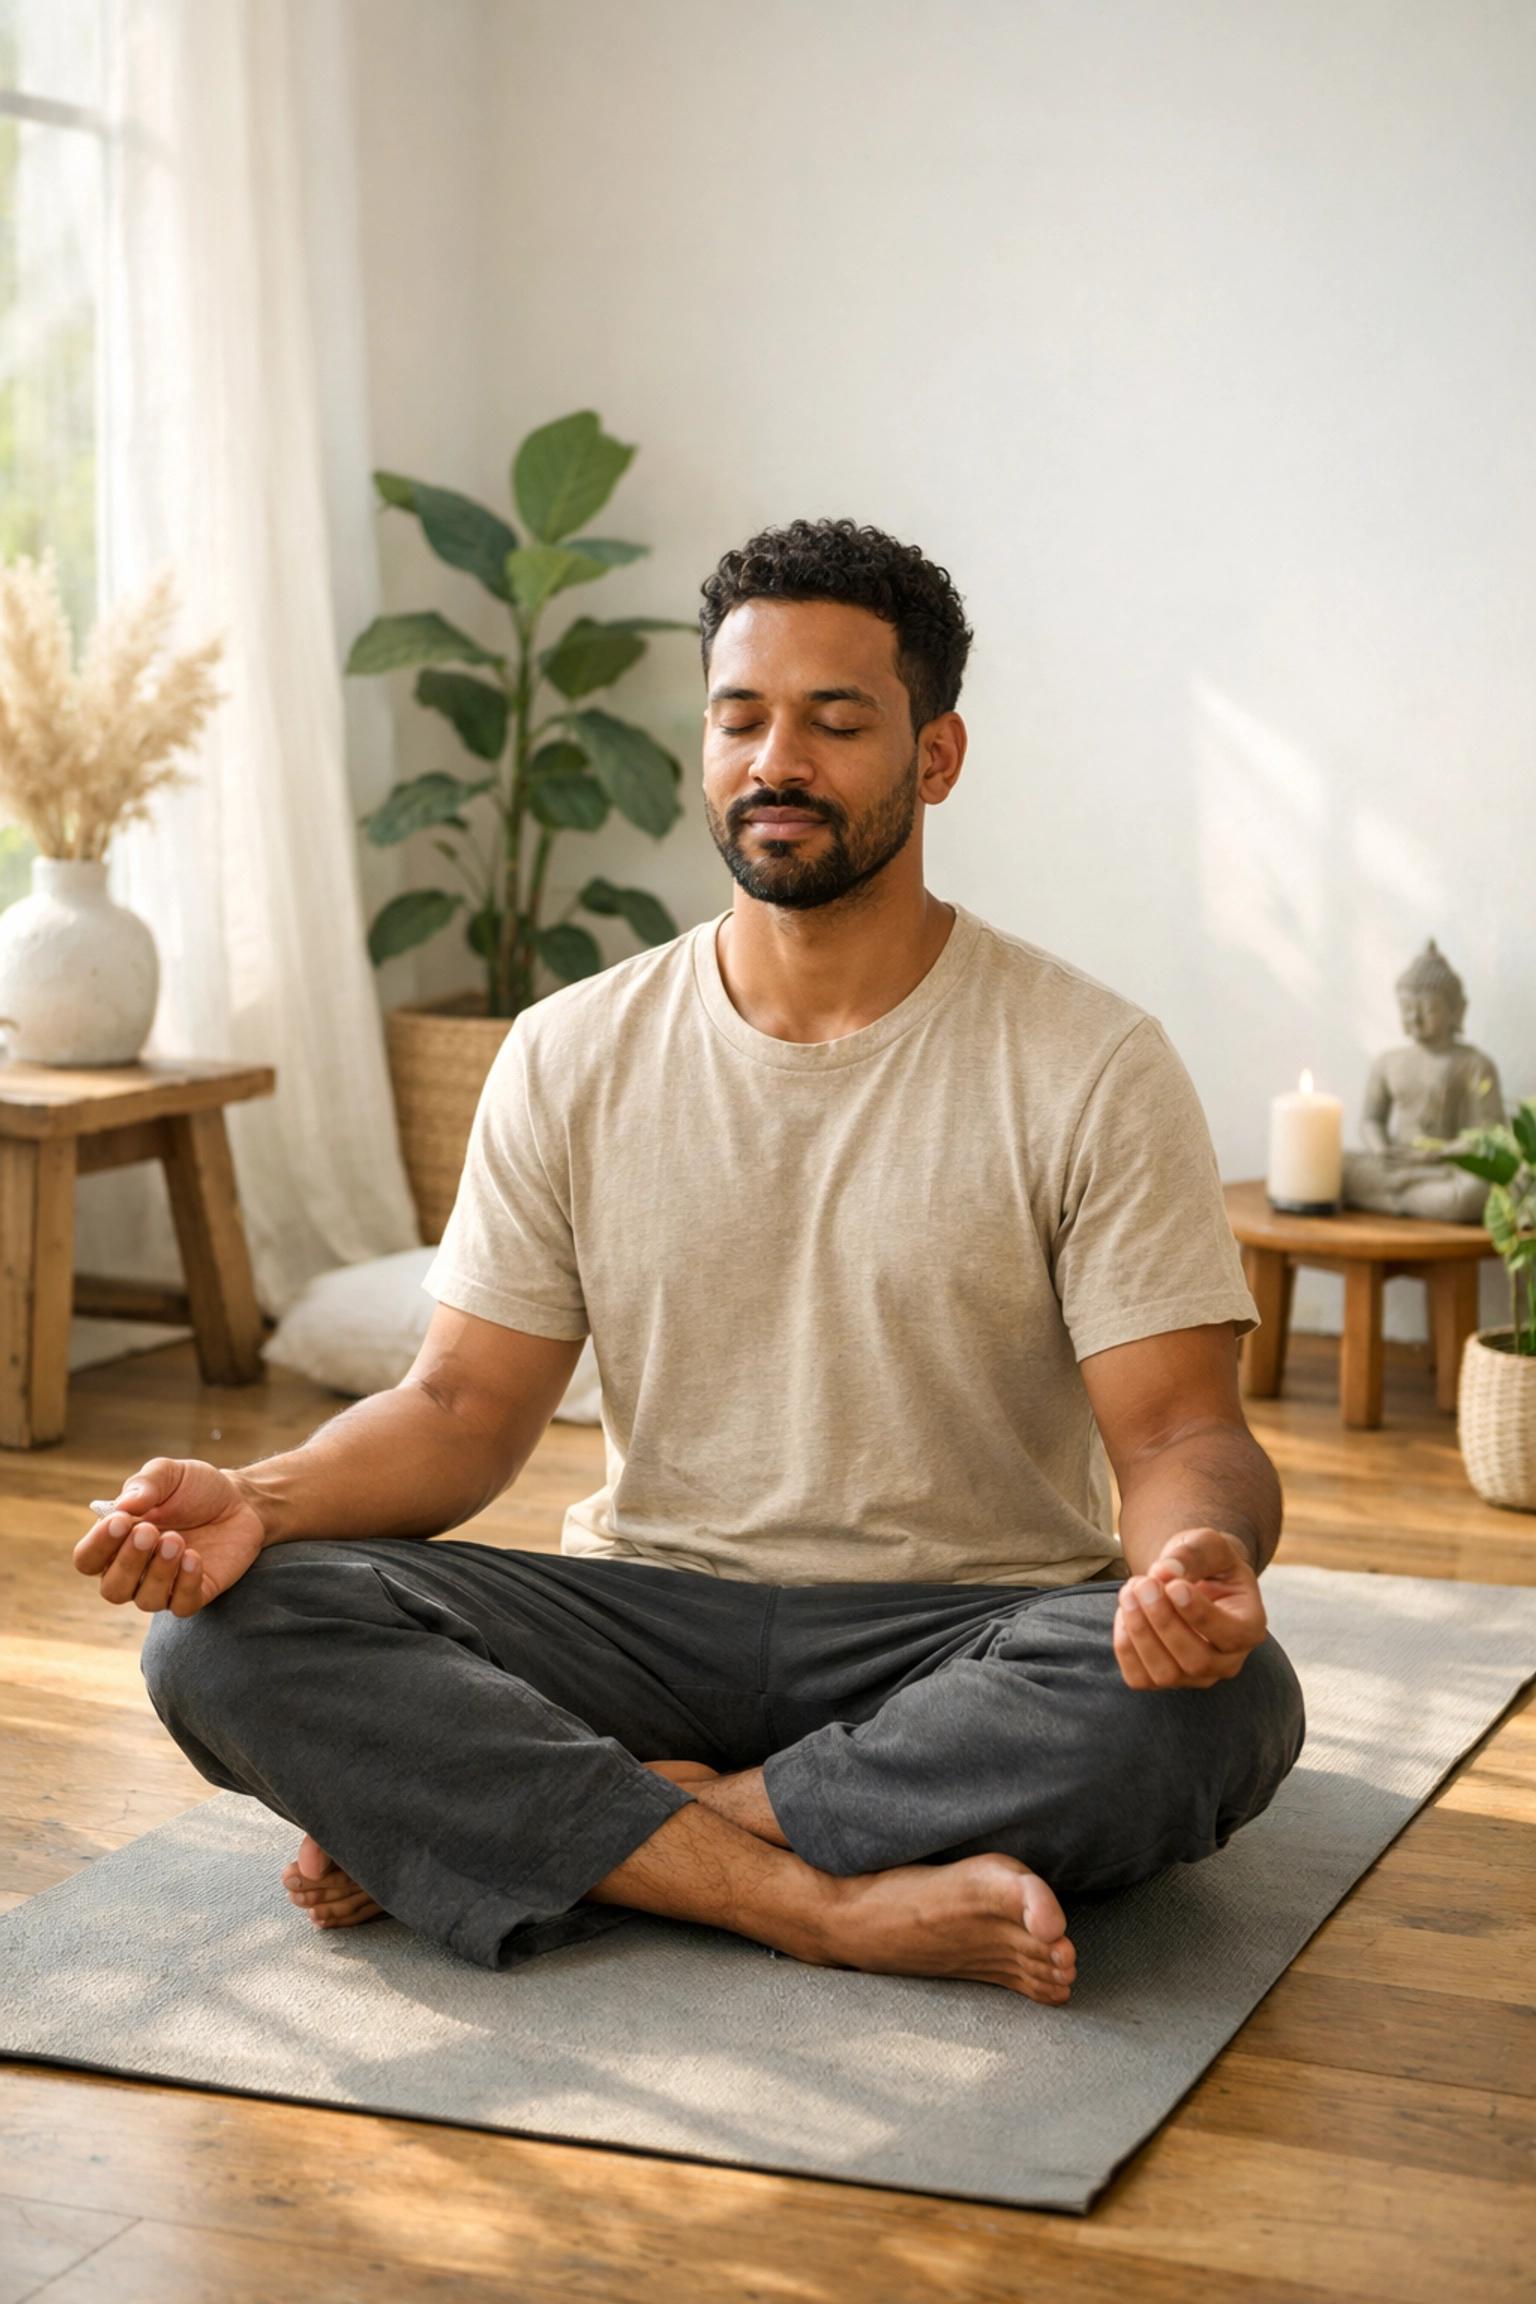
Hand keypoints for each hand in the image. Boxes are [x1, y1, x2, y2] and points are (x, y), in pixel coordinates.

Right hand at [73, 1457, 266, 1617]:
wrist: (239, 1499)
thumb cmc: (194, 1488)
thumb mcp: (169, 1473)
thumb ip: (145, 1485)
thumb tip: (123, 1506)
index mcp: (117, 1542)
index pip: (88, 1559)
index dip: (98, 1545)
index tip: (121, 1521)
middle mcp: (134, 1570)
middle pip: (112, 1589)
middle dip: (128, 1562)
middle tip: (150, 1531)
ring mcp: (164, 1585)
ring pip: (145, 1600)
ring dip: (158, 1572)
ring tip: (177, 1540)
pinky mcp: (195, 1593)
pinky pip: (181, 1605)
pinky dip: (185, 1584)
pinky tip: (195, 1557)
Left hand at [1113, 1527, 1266, 1691]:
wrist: (1192, 1578)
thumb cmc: (1206, 1561)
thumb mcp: (1208, 1544)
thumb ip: (1193, 1554)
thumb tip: (1164, 1573)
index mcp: (1250, 1627)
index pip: (1230, 1635)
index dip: (1198, 1614)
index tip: (1172, 1585)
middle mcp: (1228, 1661)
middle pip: (1196, 1660)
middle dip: (1163, 1622)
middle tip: (1142, 1583)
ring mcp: (1197, 1676)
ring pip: (1166, 1674)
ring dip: (1140, 1633)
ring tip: (1130, 1590)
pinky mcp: (1165, 1680)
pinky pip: (1140, 1678)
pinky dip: (1125, 1646)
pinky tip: (1126, 1612)